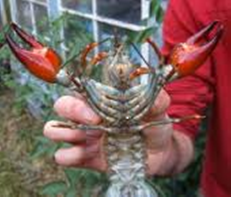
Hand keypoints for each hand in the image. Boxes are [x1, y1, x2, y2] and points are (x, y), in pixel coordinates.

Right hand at [43, 89, 174, 173]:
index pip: (80, 91)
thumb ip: (156, 102)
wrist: (159, 153)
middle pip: (61, 106)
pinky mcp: (86, 158)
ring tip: (84, 141)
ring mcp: (85, 137)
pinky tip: (84, 156)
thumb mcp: (157, 112)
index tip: (98, 112)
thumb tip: (153, 95)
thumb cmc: (154, 126)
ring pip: (54, 130)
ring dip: (62, 134)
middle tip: (94, 123)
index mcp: (103, 102)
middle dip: (71, 112)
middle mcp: (89, 117)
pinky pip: (63, 156)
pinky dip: (67, 156)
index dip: (83, 97)